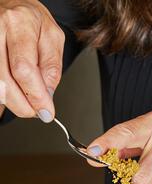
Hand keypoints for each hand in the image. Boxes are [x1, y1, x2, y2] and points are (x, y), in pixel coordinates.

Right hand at [0, 0, 64, 120]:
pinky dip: (5, 94)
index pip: (23, 69)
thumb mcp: (52, 37)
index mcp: (18, 24)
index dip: (35, 96)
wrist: (10, 4)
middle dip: (24, 105)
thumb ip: (52, 67)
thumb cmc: (30, 19)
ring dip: (14, 101)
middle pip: (5, 83)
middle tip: (37, 110)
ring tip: (28, 95)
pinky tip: (15, 90)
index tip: (46, 111)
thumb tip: (47, 96)